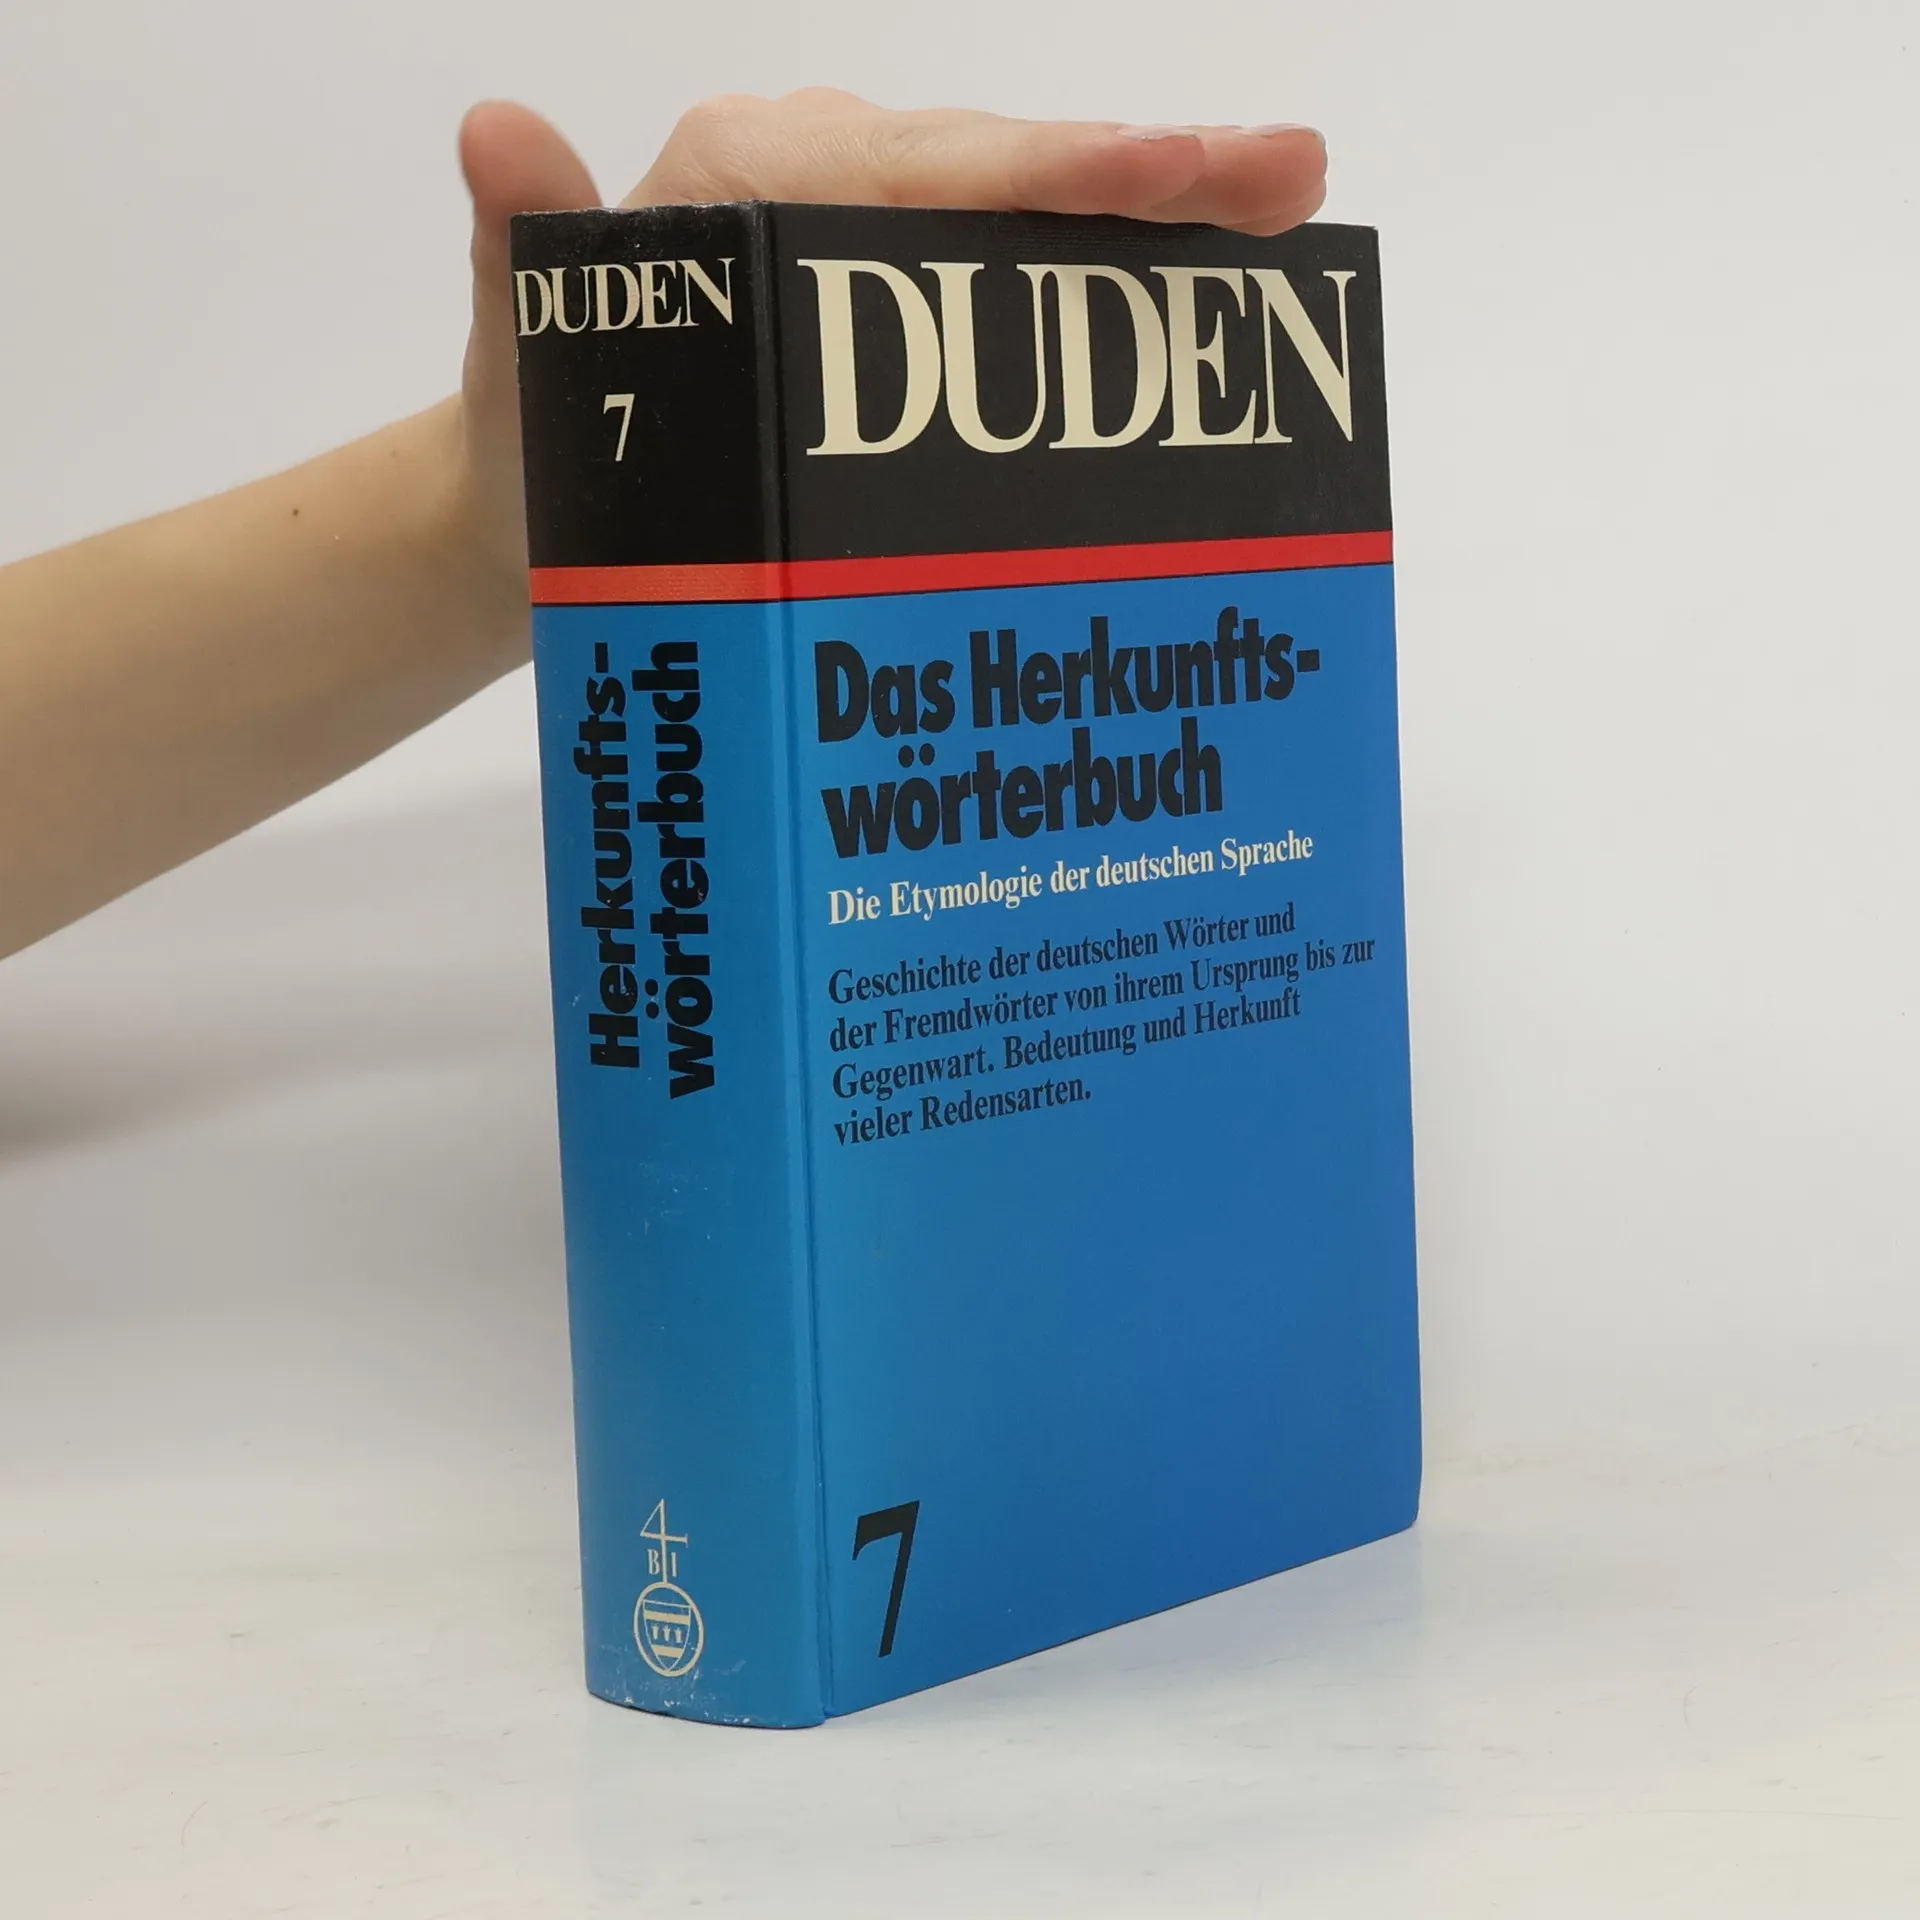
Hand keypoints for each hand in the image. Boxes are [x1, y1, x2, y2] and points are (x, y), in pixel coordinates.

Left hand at [454, 91, 1327, 591]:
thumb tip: (499, 135)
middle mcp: (827, 183)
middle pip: (1010, 172)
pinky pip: (1015, 279)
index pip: (929, 164)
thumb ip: (530, 256)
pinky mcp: (897, 304)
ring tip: (1289, 223)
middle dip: (1157, 175)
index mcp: (750, 175)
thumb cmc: (539, 441)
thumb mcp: (527, 361)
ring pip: (1032, 218)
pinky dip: (1111, 287)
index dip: (1059, 168)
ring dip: (1162, 223)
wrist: (540, 508)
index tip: (1175, 165)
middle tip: (1295, 178)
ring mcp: (872, 240)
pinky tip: (1210, 301)